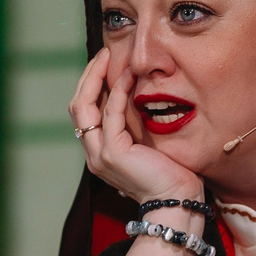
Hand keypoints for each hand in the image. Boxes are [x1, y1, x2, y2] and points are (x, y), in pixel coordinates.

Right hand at [70, 49, 203, 207]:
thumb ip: (133, 125)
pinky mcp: (113, 153)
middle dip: (89, 76)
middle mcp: (92, 154)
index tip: (105, 63)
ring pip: (85, 107)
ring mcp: (99, 154)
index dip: (90, 84)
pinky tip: (129, 78)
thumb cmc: (169, 174)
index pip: (83, 111)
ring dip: (97, 78)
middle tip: (104, 54)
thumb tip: (133, 95)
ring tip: (111, 58)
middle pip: (77, 106)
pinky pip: (110, 114)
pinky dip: (118, 92)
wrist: (178, 201)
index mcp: (98, 152)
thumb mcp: (146, 144)